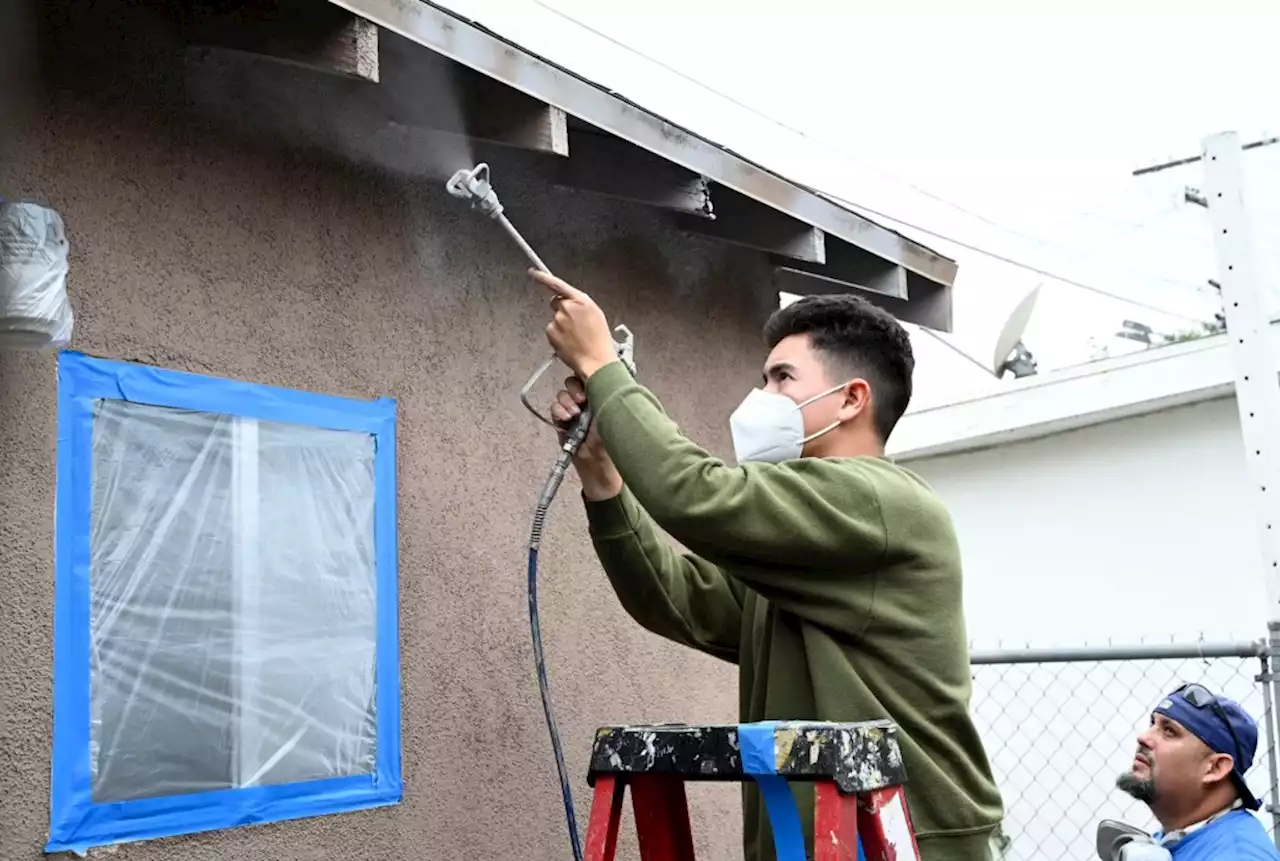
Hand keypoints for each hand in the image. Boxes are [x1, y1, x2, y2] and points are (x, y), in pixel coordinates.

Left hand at [530, 269, 618, 379]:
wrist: (596, 361)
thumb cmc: (600, 342)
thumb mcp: (596, 316)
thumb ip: (580, 305)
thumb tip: (571, 303)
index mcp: (583, 301)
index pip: (558, 284)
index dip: (543, 277)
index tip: (534, 273)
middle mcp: (569, 307)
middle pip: (556, 302)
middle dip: (561, 310)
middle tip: (573, 325)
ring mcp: (558, 319)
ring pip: (555, 318)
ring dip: (561, 326)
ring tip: (575, 337)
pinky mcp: (551, 331)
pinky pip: (551, 331)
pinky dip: (557, 336)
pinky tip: (568, 342)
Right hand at [550, 376, 621, 500]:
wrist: (597, 461)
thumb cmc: (610, 440)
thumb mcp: (611, 413)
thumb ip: (606, 395)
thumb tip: (603, 377)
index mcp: (602, 395)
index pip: (590, 376)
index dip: (586, 376)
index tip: (588, 384)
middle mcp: (587, 400)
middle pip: (573, 381)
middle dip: (575, 388)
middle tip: (582, 399)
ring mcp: (573, 409)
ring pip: (563, 394)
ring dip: (567, 401)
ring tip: (574, 414)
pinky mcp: (561, 420)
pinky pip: (555, 407)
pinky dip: (558, 410)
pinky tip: (566, 418)